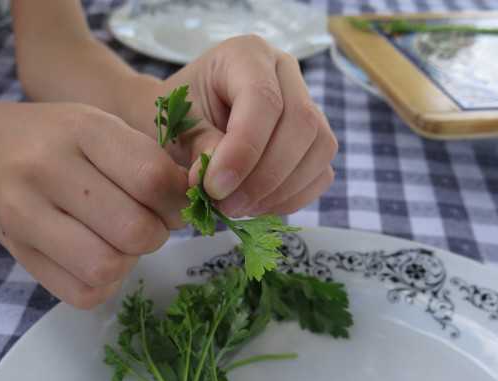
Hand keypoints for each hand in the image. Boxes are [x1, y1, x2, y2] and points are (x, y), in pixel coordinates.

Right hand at [0, 98, 187, 307]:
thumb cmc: (54, 137)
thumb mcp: (101, 126)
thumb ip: (147, 161)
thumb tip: (191, 208)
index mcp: (84, 129)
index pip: (153, 178)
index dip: (178, 201)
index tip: (175, 203)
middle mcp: (49, 169)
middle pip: (136, 230)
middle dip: (157, 234)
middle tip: (147, 223)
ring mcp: (25, 215)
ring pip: (107, 266)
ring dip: (129, 261)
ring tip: (120, 240)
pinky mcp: (17, 253)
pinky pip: (82, 293)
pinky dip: (103, 283)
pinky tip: (97, 257)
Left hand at [137, 35, 337, 217]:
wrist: (187, 122)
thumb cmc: (178, 116)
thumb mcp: (176, 126)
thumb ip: (200, 146)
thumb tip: (222, 182)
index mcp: (246, 54)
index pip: (263, 100)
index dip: (244, 150)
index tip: (215, 188)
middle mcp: (285, 72)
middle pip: (302, 123)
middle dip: (265, 176)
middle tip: (226, 206)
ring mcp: (308, 104)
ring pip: (320, 148)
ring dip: (281, 190)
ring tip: (238, 208)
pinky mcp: (315, 139)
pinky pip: (321, 172)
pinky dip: (293, 198)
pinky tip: (258, 206)